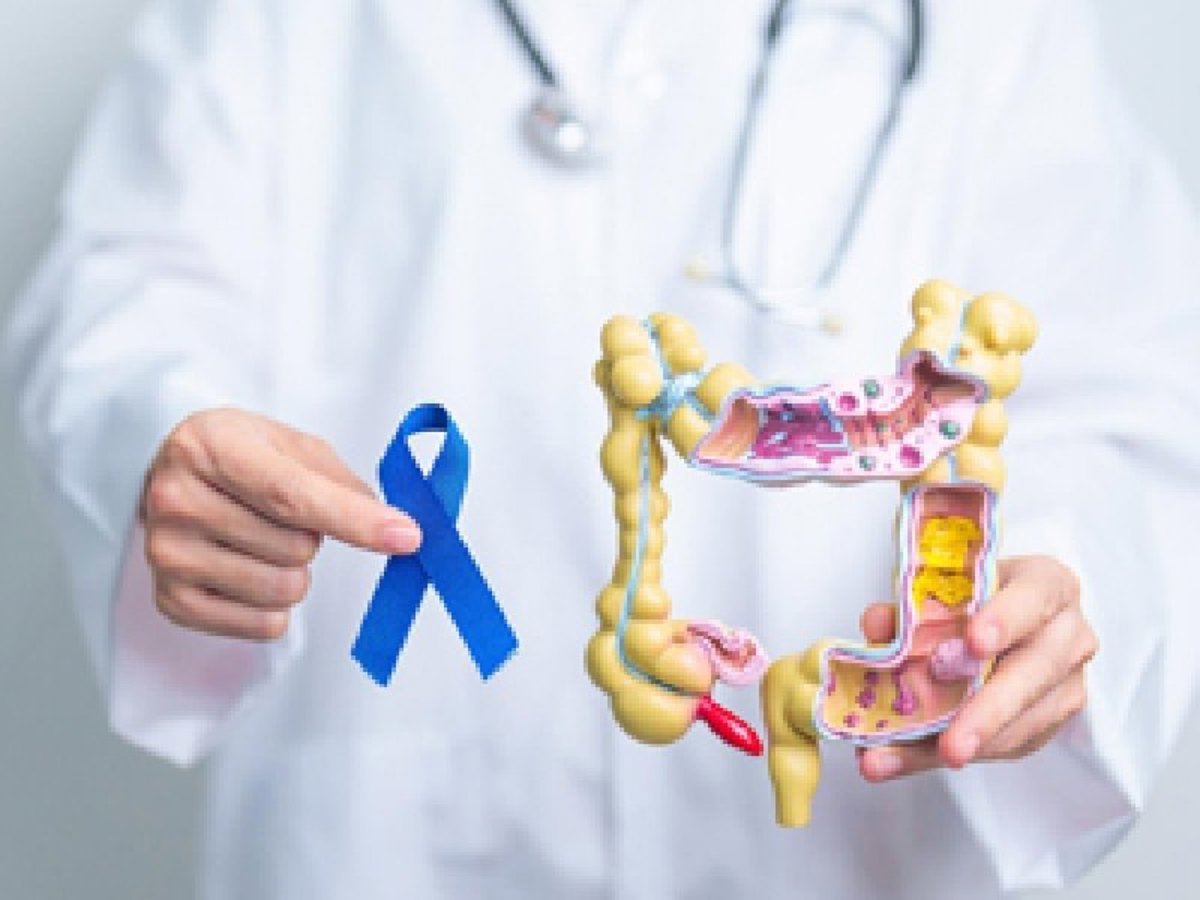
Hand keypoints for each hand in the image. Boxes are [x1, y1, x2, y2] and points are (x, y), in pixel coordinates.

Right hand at [141, 408, 419, 639]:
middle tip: (280, 516)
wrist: (174, 475)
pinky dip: (274, 606)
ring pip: (283, 590)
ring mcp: (167, 554)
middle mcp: (175, 499)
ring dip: (293, 571)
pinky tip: (248, 570)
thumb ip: (341, 482)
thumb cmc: (242, 456)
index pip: (291, 495)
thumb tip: (393, 526)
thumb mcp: (290, 444)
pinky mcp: (171, 600)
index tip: (406, 535)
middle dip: (310, 537)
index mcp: (209, 446)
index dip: (355, 520)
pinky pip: (263, 625)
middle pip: (295, 548)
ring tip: (262, 540)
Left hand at [857, 555, 1096, 780]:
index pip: (1035, 597)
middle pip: (1034, 673)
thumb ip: (909, 605)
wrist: (1006, 618)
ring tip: (910, 759)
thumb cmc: (975, 597)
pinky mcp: (1052, 719)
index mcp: (1046, 585)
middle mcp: (1067, 634)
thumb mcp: (942, 590)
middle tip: (952, 744)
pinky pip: (1008, 745)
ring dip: (966, 746)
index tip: (975, 643)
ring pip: (1024, 722)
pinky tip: (909, 758)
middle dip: (989, 711)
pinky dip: (951, 753)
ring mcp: (1066, 681)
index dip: (1006, 619)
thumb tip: (879, 625)